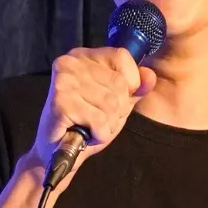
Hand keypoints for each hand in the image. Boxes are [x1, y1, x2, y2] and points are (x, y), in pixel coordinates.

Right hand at [32, 46, 155, 175]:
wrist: (56, 152)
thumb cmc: (86, 124)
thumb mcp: (117, 102)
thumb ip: (135, 88)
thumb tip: (150, 76)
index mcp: (84, 56)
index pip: (122, 57)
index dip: (130, 83)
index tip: (112, 100)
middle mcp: (71, 62)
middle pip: (119, 84)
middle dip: (117, 110)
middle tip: (97, 118)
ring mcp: (64, 81)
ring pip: (111, 104)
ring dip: (108, 124)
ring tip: (90, 126)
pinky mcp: (61, 102)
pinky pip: (100, 119)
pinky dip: (99, 134)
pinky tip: (85, 134)